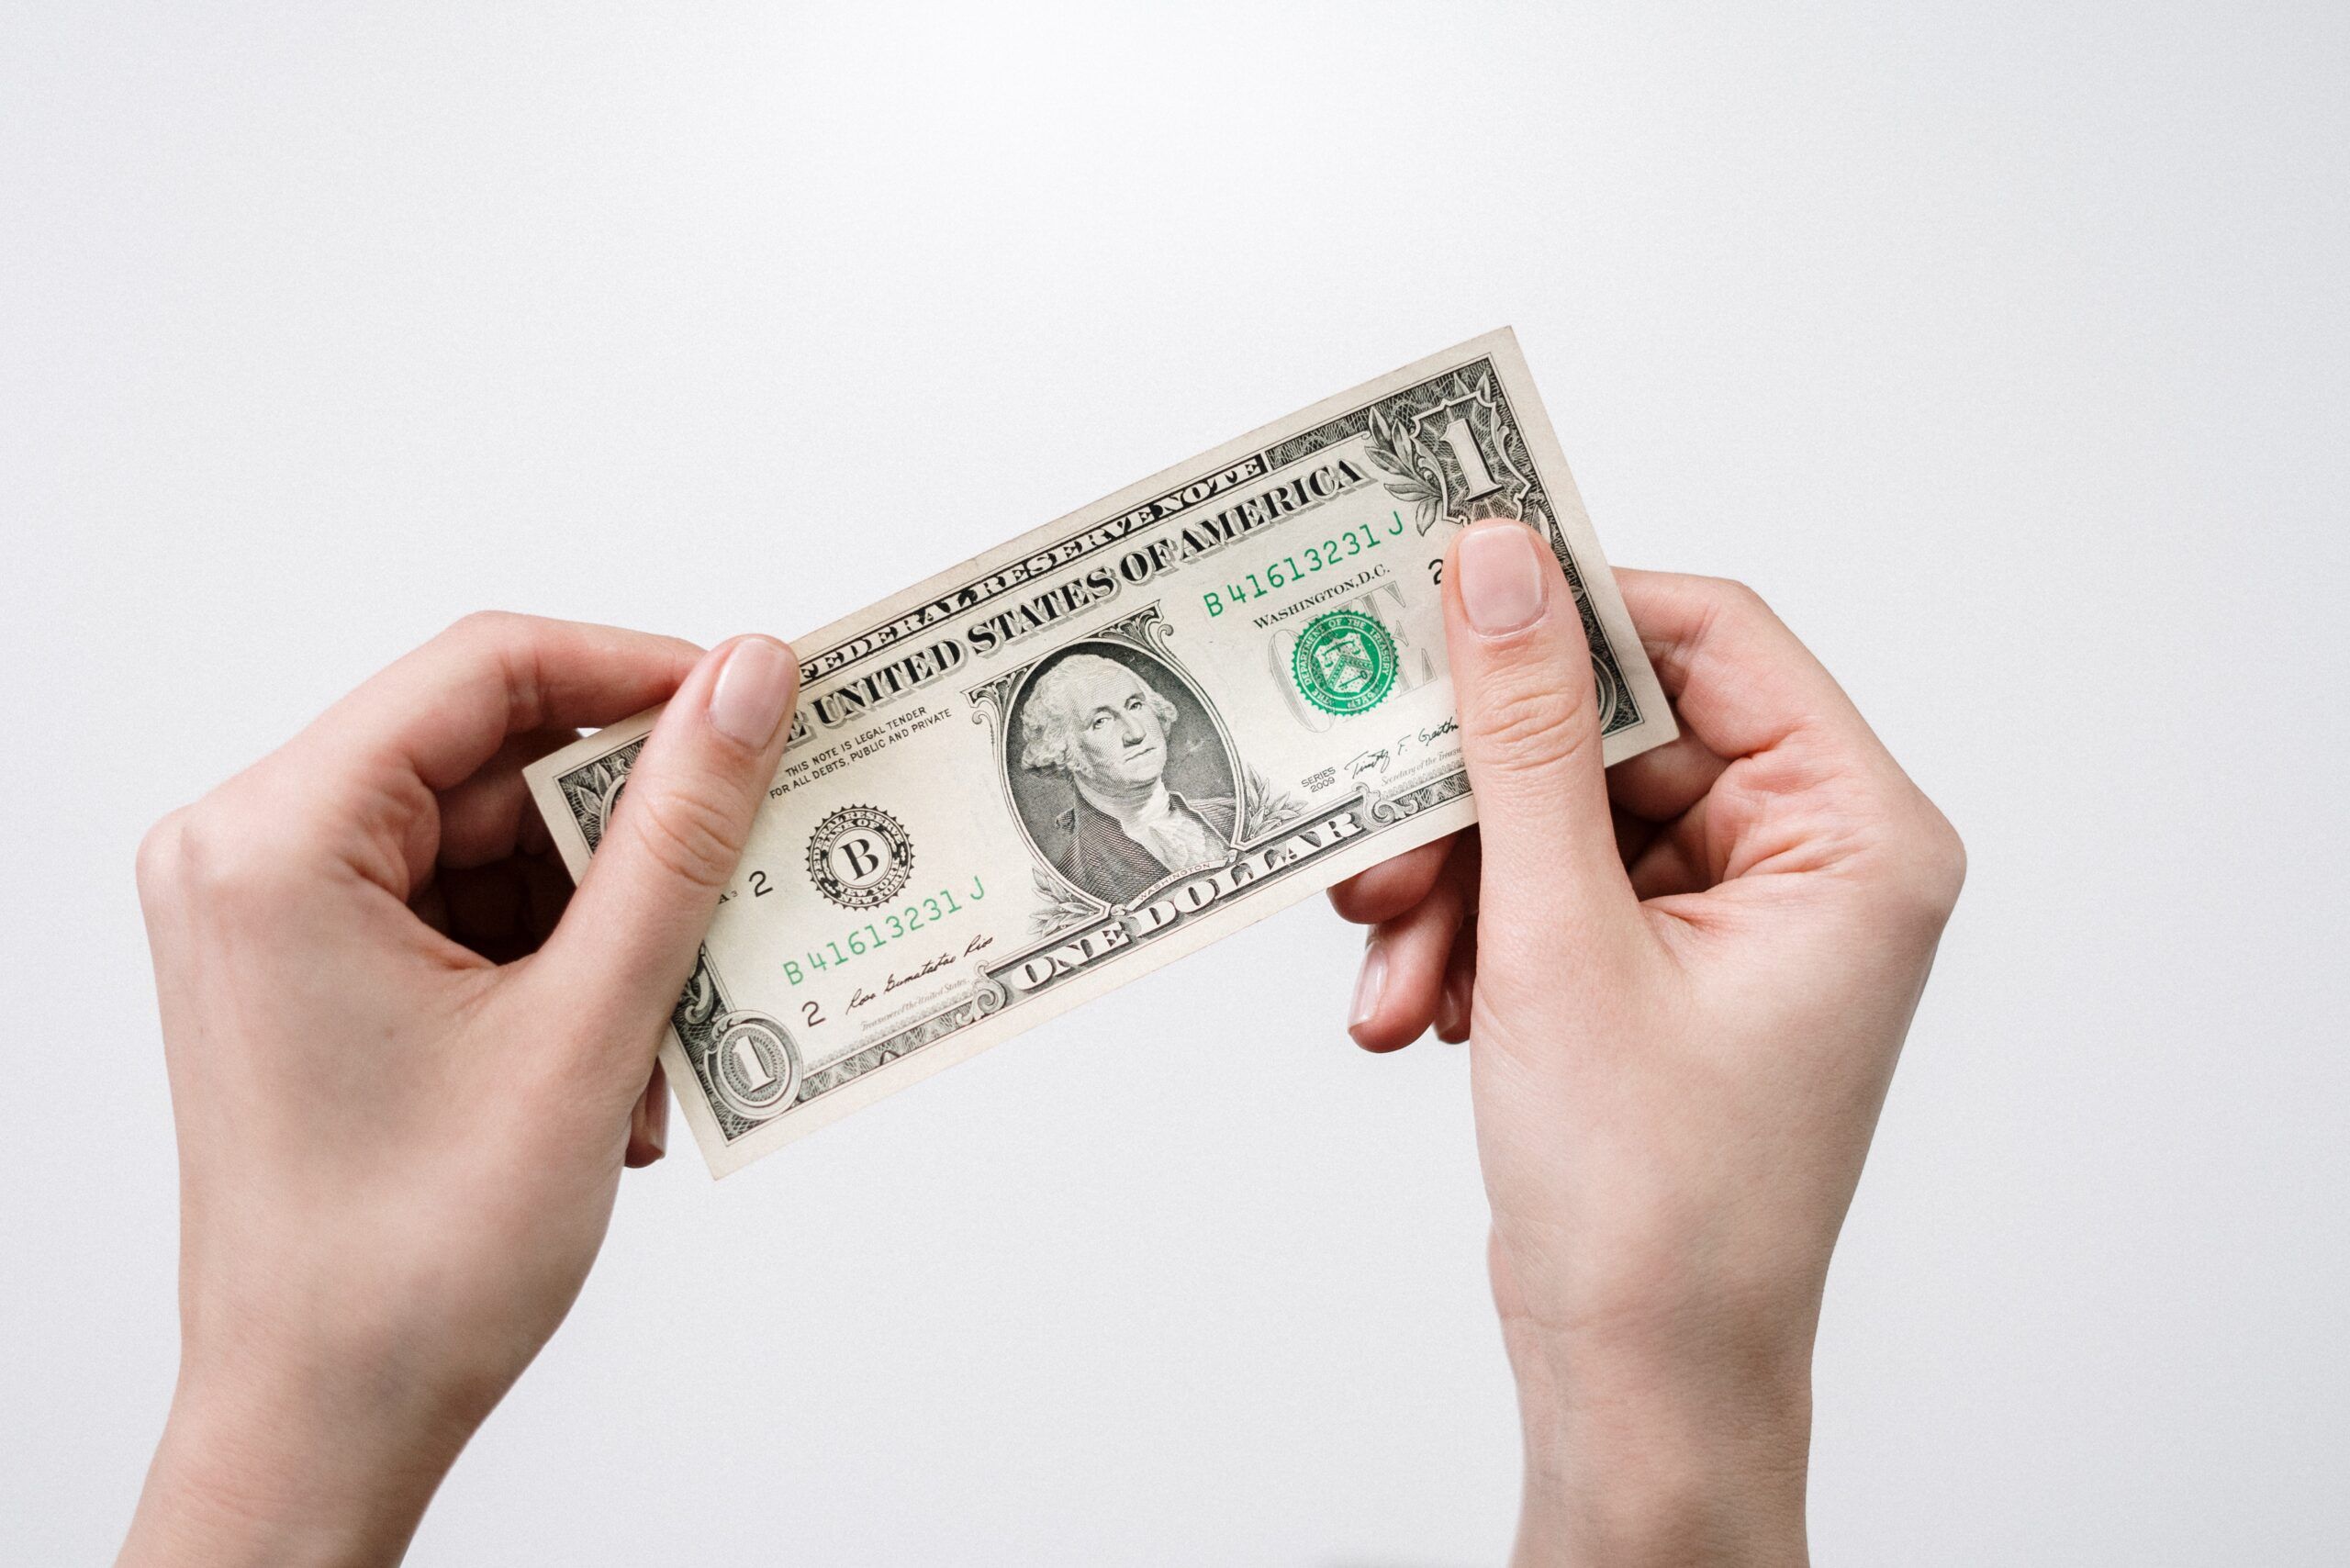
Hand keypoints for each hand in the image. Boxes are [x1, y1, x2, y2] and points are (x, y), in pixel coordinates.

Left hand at [119, 614, 799, 1567]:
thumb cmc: (410, 1263)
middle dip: (634, 839)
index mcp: (275, 842)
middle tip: (749, 882)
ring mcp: (273, 918)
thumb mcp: (585, 1023)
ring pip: (495, 847)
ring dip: (608, 928)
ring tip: (662, 1040)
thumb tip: (751, 682)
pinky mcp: (310, 972)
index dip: (642, 675)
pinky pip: (469, 913)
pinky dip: (560, 971)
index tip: (759, 708)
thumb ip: (679, 834)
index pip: (485, 671)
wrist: (321, 1426)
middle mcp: (250, 856)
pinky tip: (611, 1071)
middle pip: (494, 764)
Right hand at [1330, 523, 1962, 1565]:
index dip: (1570, 609)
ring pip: (1560, 817)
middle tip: (1376, 839)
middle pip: (1613, 734)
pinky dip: (1472, 935)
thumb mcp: (1562, 939)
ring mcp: (1733, 918)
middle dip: (1476, 798)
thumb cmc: (1655, 1202)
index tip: (1440, 592)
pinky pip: (1549, 891)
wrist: (1642, 1381)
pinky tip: (1416, 1010)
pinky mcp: (1661, 968)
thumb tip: (1497, 565)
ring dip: (1456, 882)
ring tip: (1388, 962)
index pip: (1711, 637)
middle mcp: (1808, 861)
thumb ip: (1522, 738)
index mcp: (1854, 835)